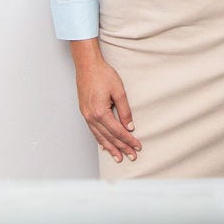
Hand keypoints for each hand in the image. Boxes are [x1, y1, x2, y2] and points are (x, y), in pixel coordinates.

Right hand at [69, 41, 139, 162]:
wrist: (87, 65)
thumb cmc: (103, 75)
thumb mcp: (119, 91)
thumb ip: (124, 111)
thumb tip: (130, 127)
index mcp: (100, 112)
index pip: (117, 131)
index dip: (128, 140)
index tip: (138, 146)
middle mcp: (91, 117)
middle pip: (109, 137)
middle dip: (121, 148)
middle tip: (132, 156)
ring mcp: (86, 116)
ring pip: (100, 137)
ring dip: (110, 148)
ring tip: (118, 158)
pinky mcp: (85, 112)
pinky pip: (93, 131)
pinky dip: (100, 140)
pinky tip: (105, 146)